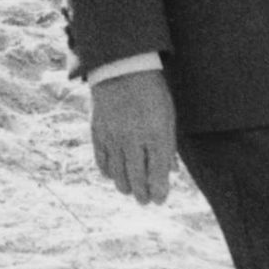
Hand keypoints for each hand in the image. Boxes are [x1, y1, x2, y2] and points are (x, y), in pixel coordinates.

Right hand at [91, 70, 177, 204]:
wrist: (122, 67)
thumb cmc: (151, 92)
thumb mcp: (168, 116)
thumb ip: (169, 146)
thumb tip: (171, 173)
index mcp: (156, 134)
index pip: (157, 174)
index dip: (159, 192)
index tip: (159, 200)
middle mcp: (134, 138)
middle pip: (136, 179)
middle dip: (142, 195)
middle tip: (144, 201)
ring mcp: (113, 136)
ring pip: (117, 174)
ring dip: (125, 186)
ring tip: (130, 191)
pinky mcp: (97, 132)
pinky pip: (101, 161)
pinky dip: (108, 171)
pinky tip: (113, 174)